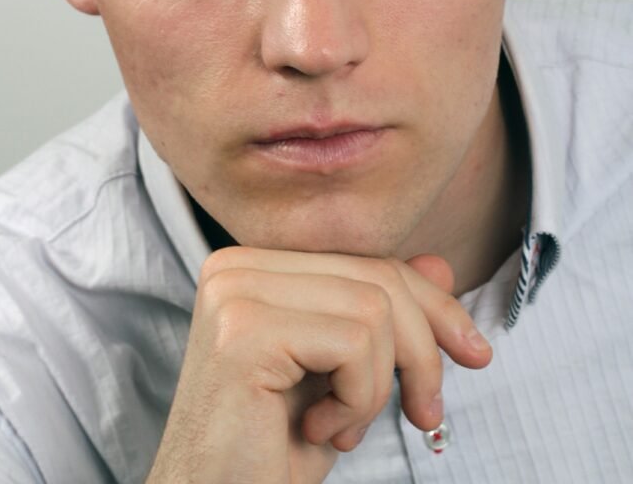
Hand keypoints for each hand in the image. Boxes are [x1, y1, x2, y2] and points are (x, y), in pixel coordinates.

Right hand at [146, 247, 490, 483]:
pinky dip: (358, 400)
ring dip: (378, 387)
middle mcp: (235, 265)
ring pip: (373, 308)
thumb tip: (440, 265)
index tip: (474, 353)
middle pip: (375, 277)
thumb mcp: (341, 375)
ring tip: (342, 429)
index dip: (431, 306)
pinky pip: (352, 342)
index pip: (364, 261)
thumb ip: (380, 313)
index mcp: (253, 265)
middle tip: (426, 414)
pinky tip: (320, 431)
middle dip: (422, 350)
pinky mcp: (244, 331)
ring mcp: (235, 292)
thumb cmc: (272, 449)